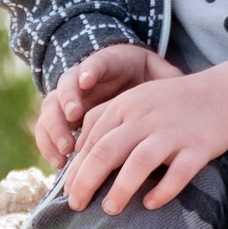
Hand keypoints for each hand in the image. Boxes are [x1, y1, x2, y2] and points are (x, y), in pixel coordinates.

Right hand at [36, 44, 182, 166]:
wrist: (124, 82)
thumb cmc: (143, 78)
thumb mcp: (156, 73)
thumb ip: (166, 77)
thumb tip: (182, 83)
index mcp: (106, 66)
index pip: (95, 64)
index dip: (90, 70)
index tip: (88, 80)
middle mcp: (80, 82)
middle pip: (65, 86)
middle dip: (67, 100)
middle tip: (74, 115)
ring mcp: (67, 101)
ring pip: (50, 110)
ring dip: (55, 129)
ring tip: (67, 149)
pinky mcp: (61, 121)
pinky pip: (46, 132)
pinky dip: (49, 147)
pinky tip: (60, 164)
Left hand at [62, 56, 227, 214]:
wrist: (227, 93)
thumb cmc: (176, 102)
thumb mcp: (138, 99)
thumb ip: (107, 119)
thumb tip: (78, 154)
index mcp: (126, 105)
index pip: (91, 139)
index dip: (76, 168)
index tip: (69, 191)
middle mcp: (146, 117)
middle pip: (105, 152)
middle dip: (86, 182)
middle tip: (76, 205)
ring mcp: (173, 132)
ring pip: (138, 163)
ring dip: (120, 190)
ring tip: (109, 209)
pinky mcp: (198, 148)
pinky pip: (177, 175)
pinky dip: (162, 192)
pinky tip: (151, 203)